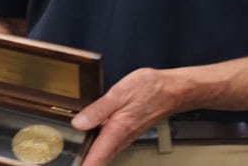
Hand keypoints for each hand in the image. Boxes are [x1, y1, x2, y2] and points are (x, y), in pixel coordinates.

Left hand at [71, 68, 186, 165]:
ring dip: (92, 158)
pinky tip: (89, 145)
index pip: (98, 156)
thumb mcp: (119, 93)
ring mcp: (126, 136)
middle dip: (87, 163)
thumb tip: (79, 123)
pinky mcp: (127, 131)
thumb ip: (98, 109)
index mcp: (118, 129)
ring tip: (79, 159)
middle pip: (100, 158)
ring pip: (105, 153)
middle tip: (74, 163)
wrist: (173, 91)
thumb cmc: (150, 90)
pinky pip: (110, 145)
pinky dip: (99, 149)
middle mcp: (122, 136)